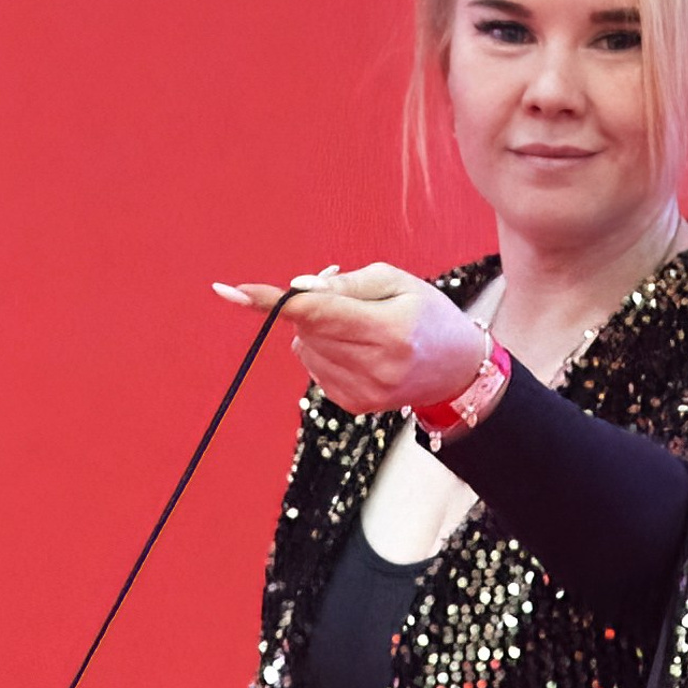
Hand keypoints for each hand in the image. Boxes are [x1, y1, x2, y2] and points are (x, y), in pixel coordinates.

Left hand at [215, 262, 491, 417]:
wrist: (455, 370)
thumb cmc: (427, 314)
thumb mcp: (396, 282)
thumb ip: (344, 285)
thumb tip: (297, 290)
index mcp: (389, 331)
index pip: (317, 312)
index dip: (272, 301)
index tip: (231, 291)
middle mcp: (375, 368)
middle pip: (308, 328)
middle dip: (312, 306)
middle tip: (349, 300)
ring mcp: (362, 391)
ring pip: (306, 349)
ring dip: (319, 331)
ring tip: (362, 328)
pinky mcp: (353, 404)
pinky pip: (315, 368)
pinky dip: (327, 352)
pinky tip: (359, 351)